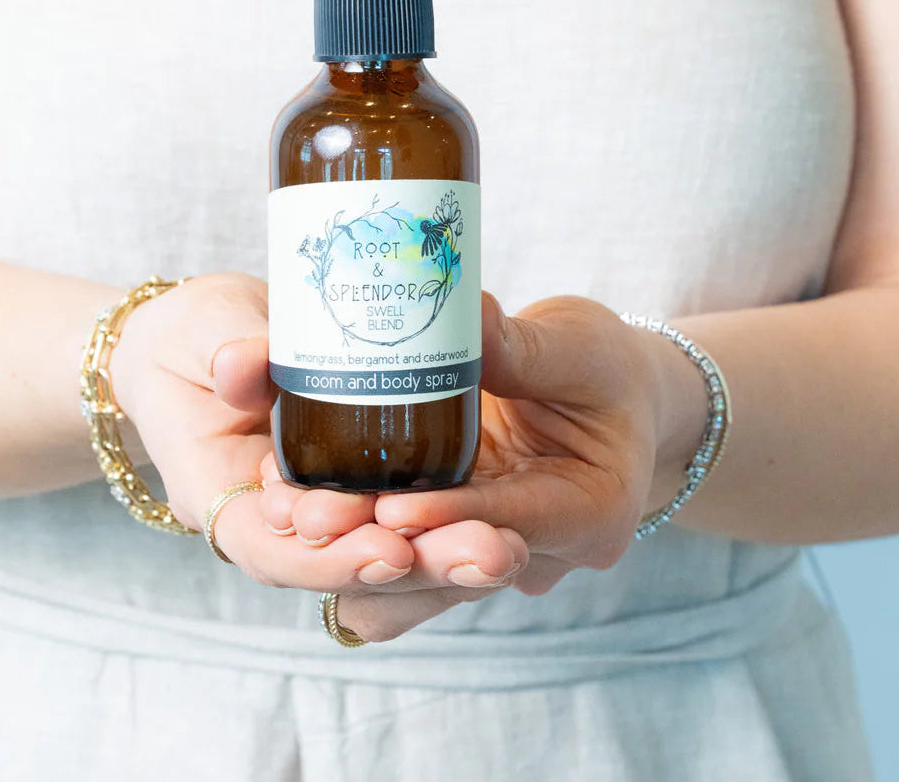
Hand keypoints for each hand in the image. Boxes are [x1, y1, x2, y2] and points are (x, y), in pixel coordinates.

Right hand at [109, 273, 526, 593]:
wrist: (201, 336)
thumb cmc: (190, 337)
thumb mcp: (201, 330)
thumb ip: (225, 346)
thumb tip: (240, 363)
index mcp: (219, 494)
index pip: (274, 555)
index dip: (331, 561)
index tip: (390, 550)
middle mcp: (271, 516)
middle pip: (343, 564)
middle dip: (414, 567)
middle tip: (485, 555)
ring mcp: (317, 500)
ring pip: (380, 547)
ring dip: (441, 553)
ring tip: (505, 548)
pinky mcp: (356, 477)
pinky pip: (400, 510)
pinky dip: (444, 518)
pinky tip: (499, 519)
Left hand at [260, 293, 703, 639]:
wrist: (607, 400)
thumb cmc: (605, 371)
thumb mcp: (578, 348)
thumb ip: (523, 345)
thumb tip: (469, 312)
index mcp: (593, 511)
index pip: (518, 523)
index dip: (452, 518)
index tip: (390, 509)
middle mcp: (542, 551)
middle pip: (456, 573)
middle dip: (384, 551)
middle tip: (313, 521)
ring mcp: (492, 552)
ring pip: (417, 584)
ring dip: (354, 557)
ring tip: (291, 513)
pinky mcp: (453, 536)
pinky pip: (400, 558)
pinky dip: (351, 543)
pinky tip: (294, 505)